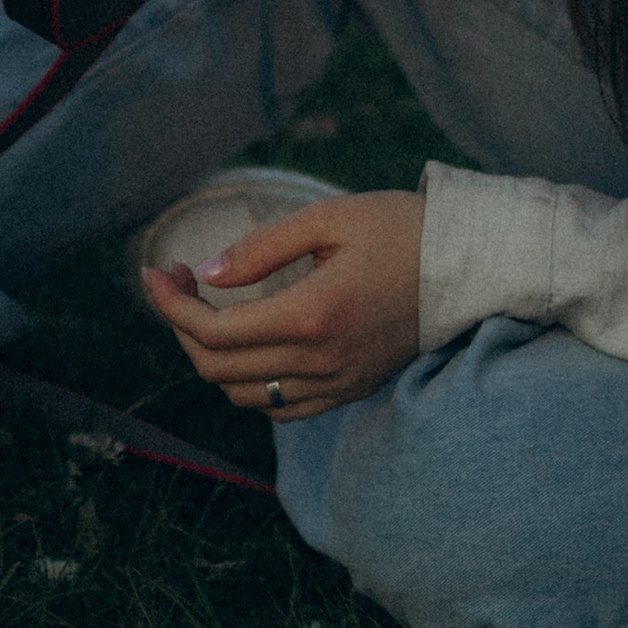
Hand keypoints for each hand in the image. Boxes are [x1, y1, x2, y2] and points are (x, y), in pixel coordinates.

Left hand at [149, 189, 424, 415]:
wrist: (470, 267)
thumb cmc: (402, 228)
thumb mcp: (330, 218)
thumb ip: (262, 248)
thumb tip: (207, 275)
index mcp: (313, 314)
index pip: (214, 331)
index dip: (171, 305)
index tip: (157, 272)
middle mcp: (321, 361)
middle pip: (219, 369)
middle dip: (181, 326)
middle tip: (178, 283)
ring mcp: (337, 383)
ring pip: (244, 397)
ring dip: (211, 358)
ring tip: (208, 310)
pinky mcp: (350, 391)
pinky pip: (280, 409)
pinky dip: (249, 384)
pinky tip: (250, 345)